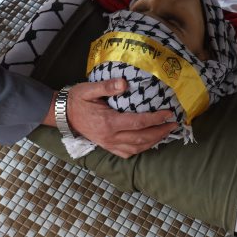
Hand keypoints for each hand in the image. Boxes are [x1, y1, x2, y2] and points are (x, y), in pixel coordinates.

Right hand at [60, 79, 176, 157]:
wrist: (63, 114)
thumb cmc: (77, 99)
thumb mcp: (89, 89)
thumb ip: (107, 86)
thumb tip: (124, 83)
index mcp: (108, 122)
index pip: (138, 123)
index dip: (156, 119)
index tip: (169, 113)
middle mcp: (110, 137)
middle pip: (141, 138)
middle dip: (160, 132)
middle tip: (174, 125)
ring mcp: (108, 144)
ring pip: (136, 148)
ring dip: (154, 142)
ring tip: (166, 133)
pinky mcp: (107, 147)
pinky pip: (127, 153)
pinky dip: (141, 149)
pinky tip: (149, 143)